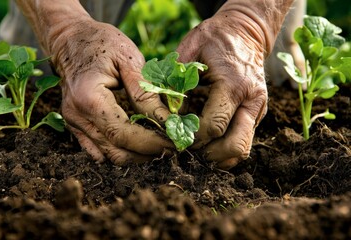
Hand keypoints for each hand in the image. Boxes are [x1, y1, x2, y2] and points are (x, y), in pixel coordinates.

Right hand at [51, 19, 171, 164]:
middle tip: (171, 145)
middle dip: (147, 153)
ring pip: (109, 155)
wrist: (71, 38)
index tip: (174, 142)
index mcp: (89, 98)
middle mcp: (77, 116)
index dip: (152, 143)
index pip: (124, 134)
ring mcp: (74, 123)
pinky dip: (121, 150)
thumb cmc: (102, 43)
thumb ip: (146, 92)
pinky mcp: (75, 125)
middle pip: (117, 151)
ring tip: (158, 144)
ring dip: (136, 155)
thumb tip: (167, 121)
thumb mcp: (129, 59)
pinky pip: (98, 150)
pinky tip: (138, 143)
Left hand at [176, 15, 267, 168]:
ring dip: (219, 156)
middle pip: (234, 146)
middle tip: (188, 147)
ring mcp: (257, 109)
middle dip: (208, 153)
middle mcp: (251, 101)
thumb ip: (176, 80)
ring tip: (199, 148)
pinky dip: (227, 149)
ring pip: (243, 149)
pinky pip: (245, 141)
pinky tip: (210, 143)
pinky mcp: (257, 113)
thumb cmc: (215, 38)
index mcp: (233, 84)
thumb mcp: (190, 49)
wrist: (246, 32)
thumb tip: (168, 113)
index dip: (192, 137)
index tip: (175, 133)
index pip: (213, 126)